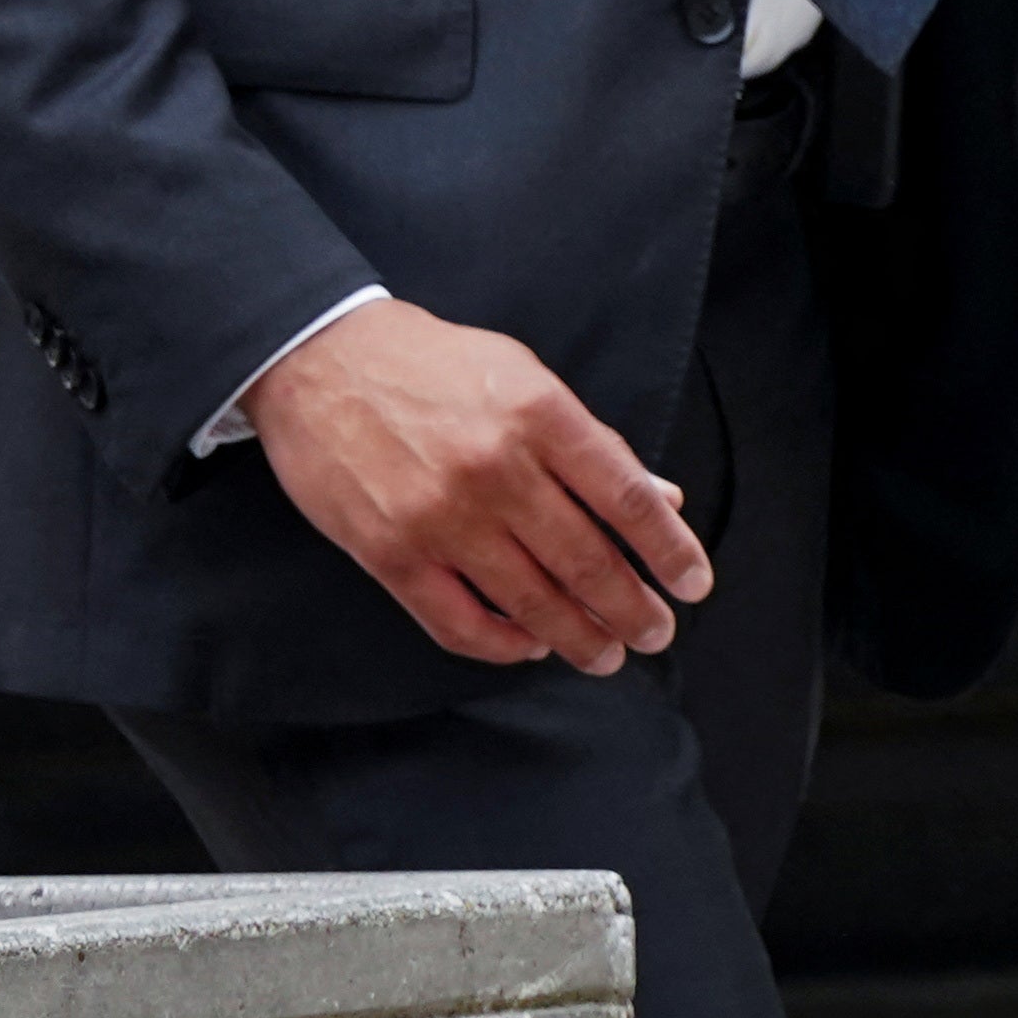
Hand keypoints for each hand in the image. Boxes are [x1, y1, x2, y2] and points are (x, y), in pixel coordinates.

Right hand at [242, 297, 712, 675]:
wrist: (322, 361)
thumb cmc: (436, 366)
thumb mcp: (527, 378)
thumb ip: (593, 442)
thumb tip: (662, 496)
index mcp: (542, 416)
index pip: (628, 498)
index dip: (670, 549)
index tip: (695, 584)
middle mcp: (497, 471)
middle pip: (586, 559)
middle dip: (632, 608)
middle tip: (657, 635)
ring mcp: (441, 518)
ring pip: (529, 600)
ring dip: (577, 637)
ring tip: (606, 655)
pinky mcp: (390, 555)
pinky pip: (458, 623)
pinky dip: (502, 645)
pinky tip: (530, 646)